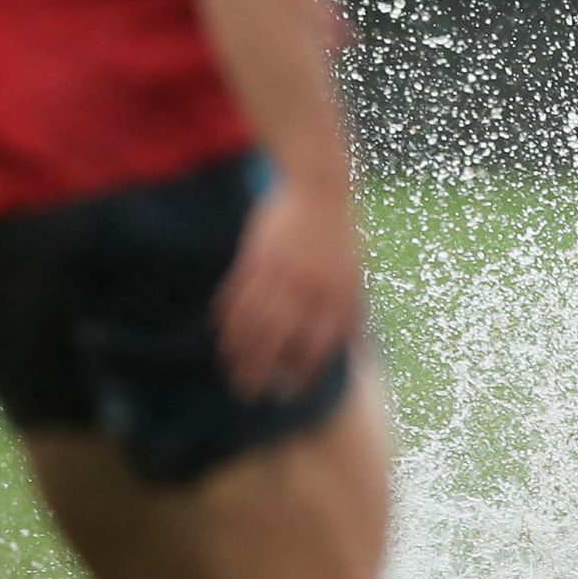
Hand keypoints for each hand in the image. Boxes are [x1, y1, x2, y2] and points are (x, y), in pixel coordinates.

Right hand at [216, 179, 365, 399]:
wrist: (321, 186)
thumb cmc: (340, 231)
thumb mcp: (356, 270)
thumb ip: (352, 307)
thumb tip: (354, 343)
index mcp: (339, 294)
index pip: (320, 346)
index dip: (305, 372)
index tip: (293, 392)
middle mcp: (311, 289)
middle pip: (281, 341)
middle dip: (264, 371)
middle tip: (250, 392)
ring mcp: (282, 274)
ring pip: (255, 322)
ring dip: (240, 350)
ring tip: (231, 369)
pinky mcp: (257, 258)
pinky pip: (238, 296)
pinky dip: (228, 318)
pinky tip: (222, 334)